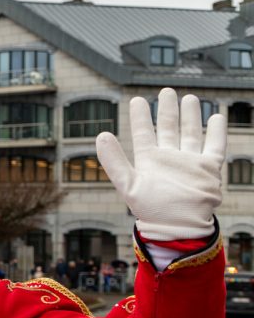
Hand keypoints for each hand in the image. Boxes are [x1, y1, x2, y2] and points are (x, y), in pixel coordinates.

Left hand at [96, 88, 224, 240]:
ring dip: (190, 116)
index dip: (140, 117)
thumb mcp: (128, 184)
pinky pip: (214, 146)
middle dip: (167, 110)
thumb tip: (101, 135)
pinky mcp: (208, 168)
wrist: (179, 226)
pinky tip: (216, 116)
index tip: (137, 100)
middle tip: (166, 91)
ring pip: (191, 132)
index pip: (143, 133)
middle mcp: (169, 158)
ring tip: (189, 98)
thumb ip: (114, 161)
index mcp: (149, 161)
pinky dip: (216, 131)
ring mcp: (189, 161)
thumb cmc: (152, 209)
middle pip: (168, 128)